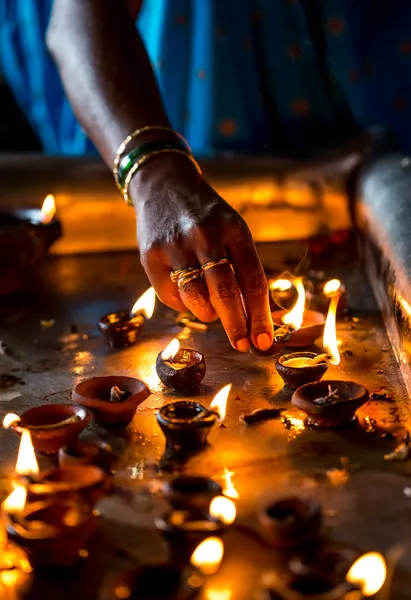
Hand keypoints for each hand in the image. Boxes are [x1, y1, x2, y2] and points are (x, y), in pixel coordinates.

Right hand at [130, 155, 273, 351]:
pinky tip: (188, 297)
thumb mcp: (233, 231)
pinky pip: (169, 294)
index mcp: (235, 230)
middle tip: (242, 346)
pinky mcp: (151, 253)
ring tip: (212, 312)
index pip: (253, 281)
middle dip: (236, 326)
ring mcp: (176, 244)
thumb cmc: (207, 217)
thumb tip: (254, 317)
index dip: (260, 316)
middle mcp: (205, 235)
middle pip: (225, 293)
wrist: (164, 185)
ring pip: (195, 298)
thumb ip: (243, 268)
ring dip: (208, 314)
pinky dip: (183, 304)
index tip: (264, 342)